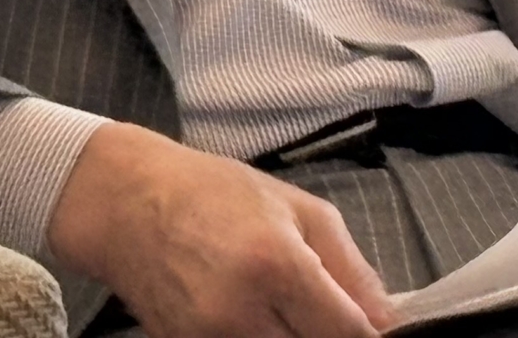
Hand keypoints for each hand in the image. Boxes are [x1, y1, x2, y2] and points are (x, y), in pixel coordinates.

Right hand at [46, 122, 392, 337]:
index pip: (348, 335)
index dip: (368, 337)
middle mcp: (240, 312)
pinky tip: (258, 318)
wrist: (127, 203)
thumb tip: (390, 322)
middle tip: (322, 313)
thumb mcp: (298, 208)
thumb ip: (353, 269)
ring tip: (285, 310)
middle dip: (327, 335)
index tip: (372, 330)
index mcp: (277, 264)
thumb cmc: (213, 193)